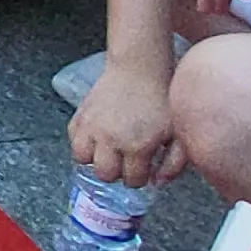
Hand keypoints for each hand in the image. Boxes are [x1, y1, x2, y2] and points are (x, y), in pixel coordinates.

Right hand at [69, 63, 184, 186]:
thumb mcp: (178, 132)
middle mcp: (111, 139)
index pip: (133, 180)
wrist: (140, 67)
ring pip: (82, 158)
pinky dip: (82, 142)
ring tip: (106, 152)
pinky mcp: (81, 114)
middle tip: (125, 163)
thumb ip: (173, 163)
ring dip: (94, 159)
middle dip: (116, 172)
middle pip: (104, 174)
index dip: (141, 177)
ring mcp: (93, 126)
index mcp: (138, 146)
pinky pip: (73, 137)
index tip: (144, 169)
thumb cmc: (162, 98)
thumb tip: (159, 182)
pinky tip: (96, 138)